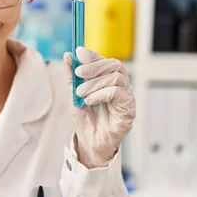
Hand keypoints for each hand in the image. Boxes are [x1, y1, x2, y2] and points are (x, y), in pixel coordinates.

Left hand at [64, 47, 134, 167]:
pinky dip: (101, 94)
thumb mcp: (74, 95)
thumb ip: (72, 77)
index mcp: (108, 80)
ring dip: (95, 83)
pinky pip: (119, 94)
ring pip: (116, 78)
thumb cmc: (86, 120)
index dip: (93, 55)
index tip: (79, 53)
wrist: (89, 143)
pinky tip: (89, 101)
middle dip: (95, 66)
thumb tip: (67, 56)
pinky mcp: (129, 109)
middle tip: (78, 72)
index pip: (105, 61)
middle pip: (115, 65)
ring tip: (81, 94)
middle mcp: (120, 86)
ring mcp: (126, 97)